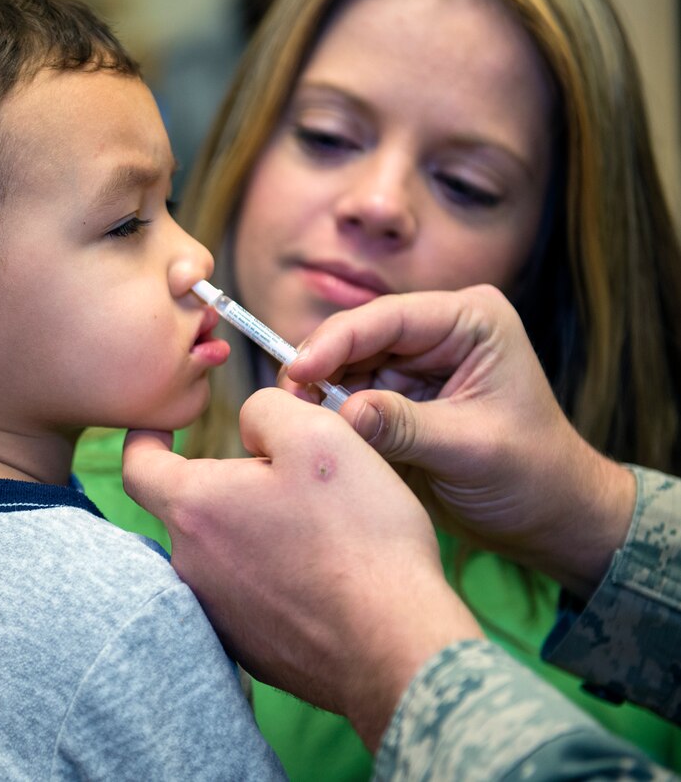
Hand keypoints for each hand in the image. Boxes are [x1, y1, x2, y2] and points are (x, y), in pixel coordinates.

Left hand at [123, 387, 480, 747]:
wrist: (398, 646)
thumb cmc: (359, 535)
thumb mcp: (318, 435)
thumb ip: (266, 410)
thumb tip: (249, 425)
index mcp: (196, 507)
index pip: (138, 464)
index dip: (146, 437)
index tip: (161, 429)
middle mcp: (191, 565)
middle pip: (190, 507)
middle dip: (225, 485)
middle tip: (285, 477)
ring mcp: (216, 612)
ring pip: (220, 551)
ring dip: (250, 531)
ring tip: (313, 530)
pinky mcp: (249, 647)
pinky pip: (246, 594)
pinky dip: (269, 576)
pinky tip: (319, 576)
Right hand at [286, 284, 634, 596]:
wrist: (549, 517)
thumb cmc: (532, 475)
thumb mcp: (470, 448)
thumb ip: (405, 427)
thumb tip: (342, 413)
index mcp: (470, 321)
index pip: (389, 317)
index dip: (336, 341)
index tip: (297, 371)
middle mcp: (439, 332)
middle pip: (359, 337)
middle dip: (321, 369)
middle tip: (286, 404)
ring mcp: (416, 363)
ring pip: (347, 368)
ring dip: (321, 396)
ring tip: (296, 425)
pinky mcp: (399, 396)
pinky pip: (351, 398)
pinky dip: (332, 417)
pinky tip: (315, 435)